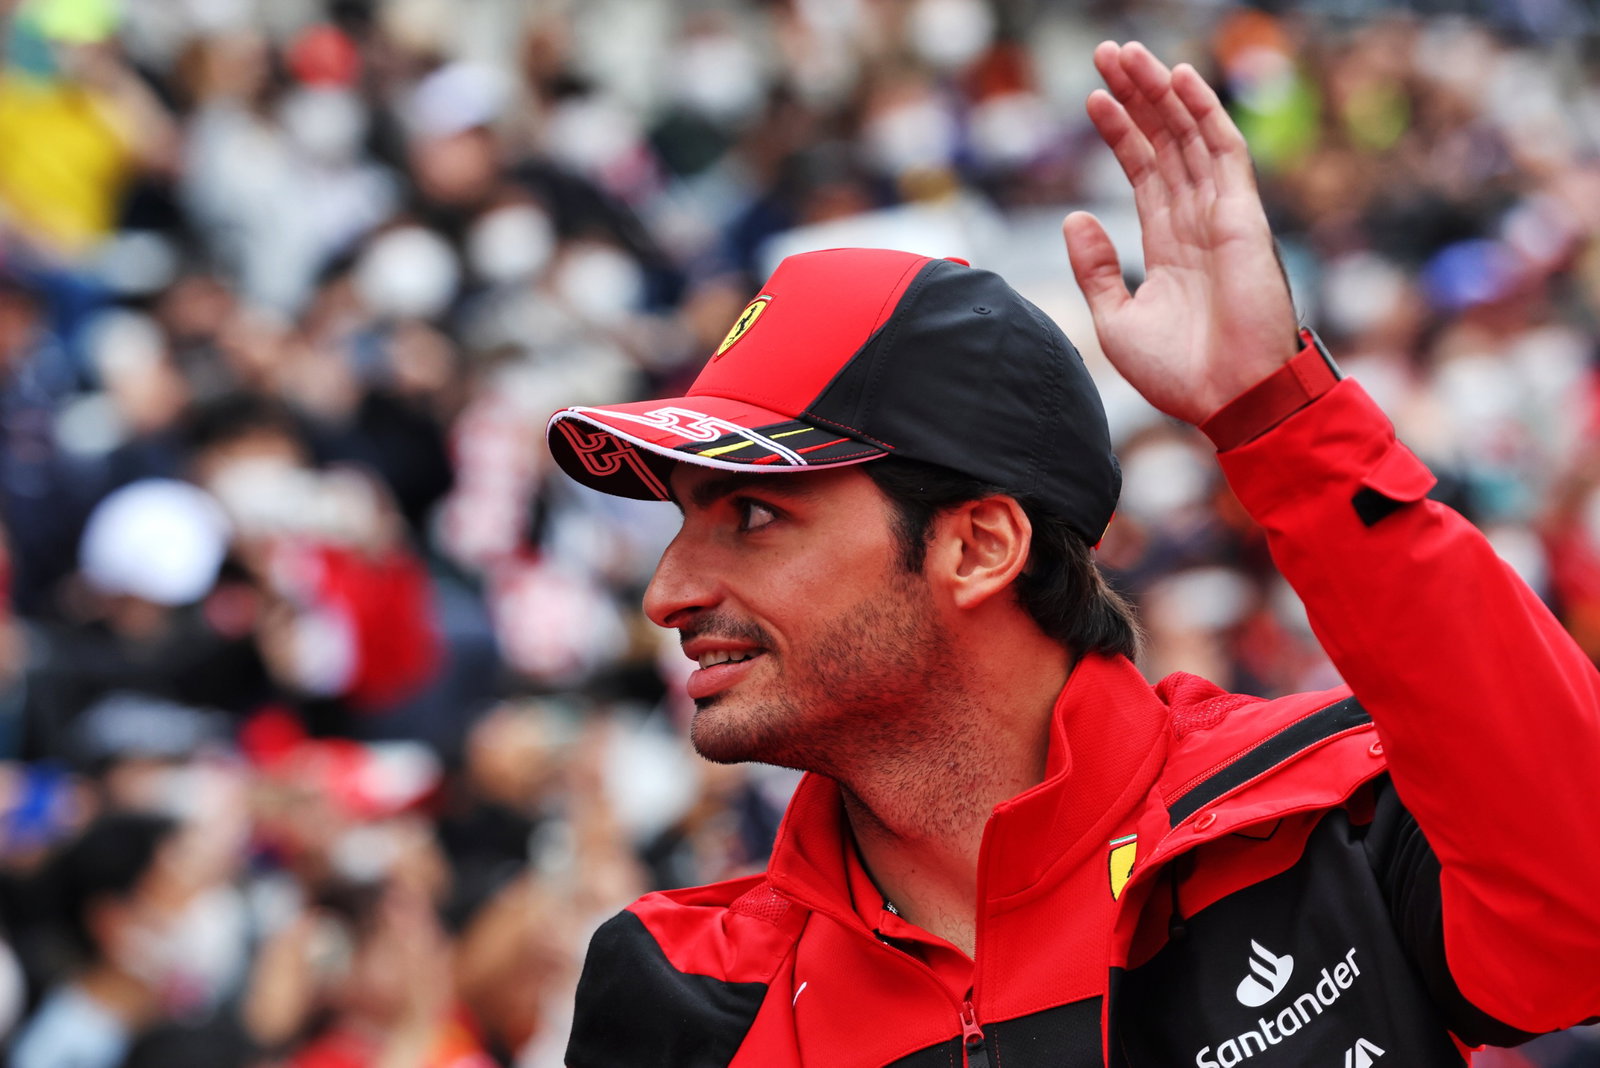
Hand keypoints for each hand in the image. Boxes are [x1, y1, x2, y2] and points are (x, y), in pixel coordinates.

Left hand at [1064, 42, 1298, 425]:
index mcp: (1169, 245)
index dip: (1120, 132)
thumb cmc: (1181, 374)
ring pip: (1189, 136)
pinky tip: (1180, 79)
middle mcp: (1196, 222)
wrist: (1229, 400)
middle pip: (1164, 142)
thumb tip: (1074, 217)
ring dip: (1160, 92)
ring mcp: (1221, 215)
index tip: (1092, 98)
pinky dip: (1204, 112)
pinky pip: (1224, 152)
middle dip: (1136, 96)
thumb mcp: (1116, 320)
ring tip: (1128, 54)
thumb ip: (1096, 269)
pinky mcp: (1242, 216)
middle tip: (1105, 53)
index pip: (1143, 172)